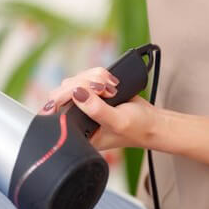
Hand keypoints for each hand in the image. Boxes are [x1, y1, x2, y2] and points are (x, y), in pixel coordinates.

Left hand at [39, 67, 158, 149]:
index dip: (62, 98)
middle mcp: (75, 118)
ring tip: (112, 89)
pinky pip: (86, 76)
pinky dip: (98, 75)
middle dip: (83, 85)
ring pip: (74, 81)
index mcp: (76, 133)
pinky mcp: (91, 92)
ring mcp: (82, 104)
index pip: (55, 112)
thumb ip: (96, 110)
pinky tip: (112, 83)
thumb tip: (77, 93)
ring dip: (93, 79)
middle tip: (104, 90)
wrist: (153, 122)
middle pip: (63, 91)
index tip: (78, 93)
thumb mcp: (117, 122)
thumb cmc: (138, 129)